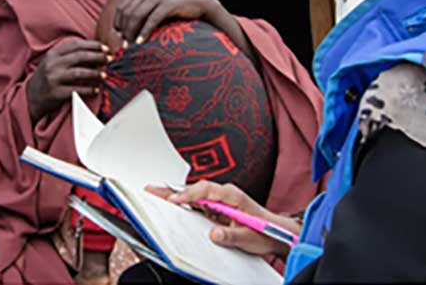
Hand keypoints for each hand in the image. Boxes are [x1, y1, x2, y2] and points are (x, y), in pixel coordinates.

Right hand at [26, 39, 108, 122]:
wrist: (31, 96)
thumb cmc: (48, 77)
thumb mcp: (53, 62)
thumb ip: (70, 56)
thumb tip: (96, 53)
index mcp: (53, 54)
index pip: (76, 45)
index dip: (93, 45)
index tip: (105, 48)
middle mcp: (52, 64)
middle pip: (79, 57)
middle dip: (97, 57)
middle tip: (109, 59)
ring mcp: (53, 78)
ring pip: (79, 73)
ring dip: (95, 74)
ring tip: (105, 75)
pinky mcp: (55, 93)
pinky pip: (76, 90)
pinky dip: (88, 90)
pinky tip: (96, 90)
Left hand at [113, 0, 214, 45]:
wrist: (199, 1)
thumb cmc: (176, 8)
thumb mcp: (156, 6)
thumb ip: (142, 12)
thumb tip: (124, 30)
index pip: (122, 7)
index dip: (118, 23)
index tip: (119, 37)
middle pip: (128, 12)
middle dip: (124, 30)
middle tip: (125, 45)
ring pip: (137, 16)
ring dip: (131, 33)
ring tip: (131, 46)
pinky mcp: (168, 4)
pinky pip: (151, 20)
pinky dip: (144, 32)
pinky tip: (141, 43)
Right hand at [146, 182, 299, 257]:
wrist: (274, 233)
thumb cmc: (264, 231)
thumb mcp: (249, 236)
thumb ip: (231, 235)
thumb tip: (213, 234)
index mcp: (232, 195)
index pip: (206, 191)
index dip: (188, 195)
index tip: (173, 200)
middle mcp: (223, 194)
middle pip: (193, 189)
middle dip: (172, 190)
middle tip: (151, 190)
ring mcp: (217, 201)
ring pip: (191, 196)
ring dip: (173, 195)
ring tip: (152, 195)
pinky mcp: (214, 208)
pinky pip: (194, 204)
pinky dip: (180, 203)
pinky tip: (168, 205)